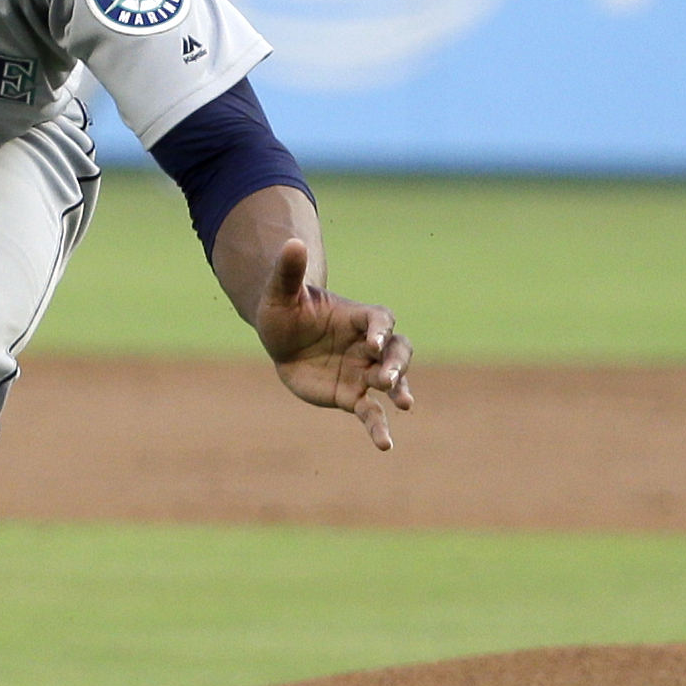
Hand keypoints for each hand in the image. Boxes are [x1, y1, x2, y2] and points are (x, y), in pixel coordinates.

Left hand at [251, 239, 414, 450]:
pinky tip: (386, 445)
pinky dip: (379, 428)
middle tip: (387, 379)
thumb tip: (292, 241)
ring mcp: (363, 371)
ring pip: (393, 381)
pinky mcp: (353, 396)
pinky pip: (371, 413)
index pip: (380, 319)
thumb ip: (290, 271)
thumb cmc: (285, 310)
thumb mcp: (281, 292)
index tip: (374, 340)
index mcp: (358, 317)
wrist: (282, 339)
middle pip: (397, 350)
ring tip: (403, 403)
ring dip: (399, 389)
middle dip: (396, 363)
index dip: (380, 328)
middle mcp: (368, 345)